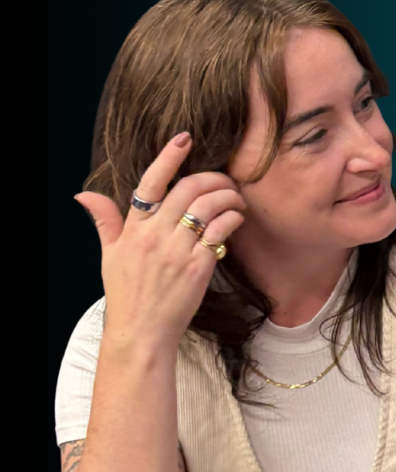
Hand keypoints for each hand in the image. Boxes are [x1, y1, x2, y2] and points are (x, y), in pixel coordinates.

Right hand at [76, 133, 245, 348]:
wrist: (141, 333)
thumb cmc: (126, 294)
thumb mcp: (108, 255)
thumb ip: (103, 221)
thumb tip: (83, 195)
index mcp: (133, 230)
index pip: (149, 184)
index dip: (168, 158)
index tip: (184, 139)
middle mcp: (154, 236)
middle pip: (187, 189)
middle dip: (213, 177)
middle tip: (225, 180)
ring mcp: (176, 251)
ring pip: (208, 206)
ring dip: (228, 196)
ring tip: (236, 200)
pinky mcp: (197, 267)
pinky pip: (220, 231)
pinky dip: (233, 219)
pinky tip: (237, 220)